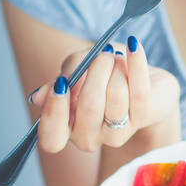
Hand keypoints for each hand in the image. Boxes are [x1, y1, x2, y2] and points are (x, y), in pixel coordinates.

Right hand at [29, 38, 179, 152]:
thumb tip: (39, 96)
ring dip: (116, 68)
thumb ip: (63, 77)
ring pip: (116, 95)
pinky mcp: (144, 118)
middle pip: (89, 107)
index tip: (61, 83)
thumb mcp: (79, 68)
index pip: (52, 139)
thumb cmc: (105, 75)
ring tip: (118, 59)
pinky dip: (136, 62)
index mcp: (66, 129)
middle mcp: (89, 137)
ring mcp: (118, 132)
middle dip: (95, 72)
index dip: (54, 112)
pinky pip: (139, 89)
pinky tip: (133, 46)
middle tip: (102, 55)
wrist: (146, 82)